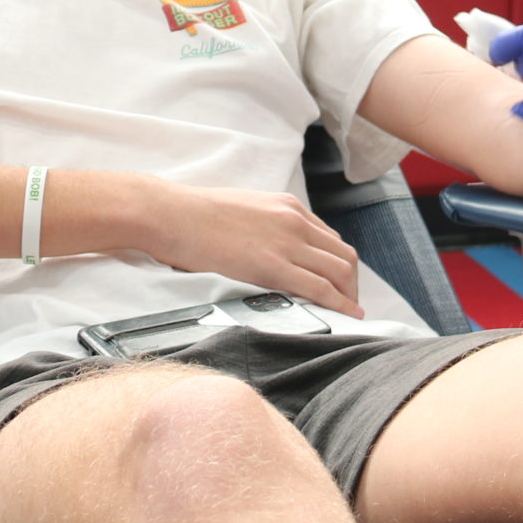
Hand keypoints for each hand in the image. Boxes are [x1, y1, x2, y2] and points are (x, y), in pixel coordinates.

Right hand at [145, 184, 364, 316]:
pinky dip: (340, 303)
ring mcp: (286, 241)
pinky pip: (320, 287)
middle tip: (347, 304)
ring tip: (348, 314)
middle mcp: (295, 220)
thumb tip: (269, 249)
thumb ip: (266, 227)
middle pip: (343, 255)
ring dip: (349, 295)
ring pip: (340, 271)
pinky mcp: (272, 264)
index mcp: (288, 207)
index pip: (331, 239)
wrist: (171, 213)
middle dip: (351, 283)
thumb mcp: (244, 211)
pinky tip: (349, 315)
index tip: (340, 284)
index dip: (340, 265)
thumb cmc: (196, 216)